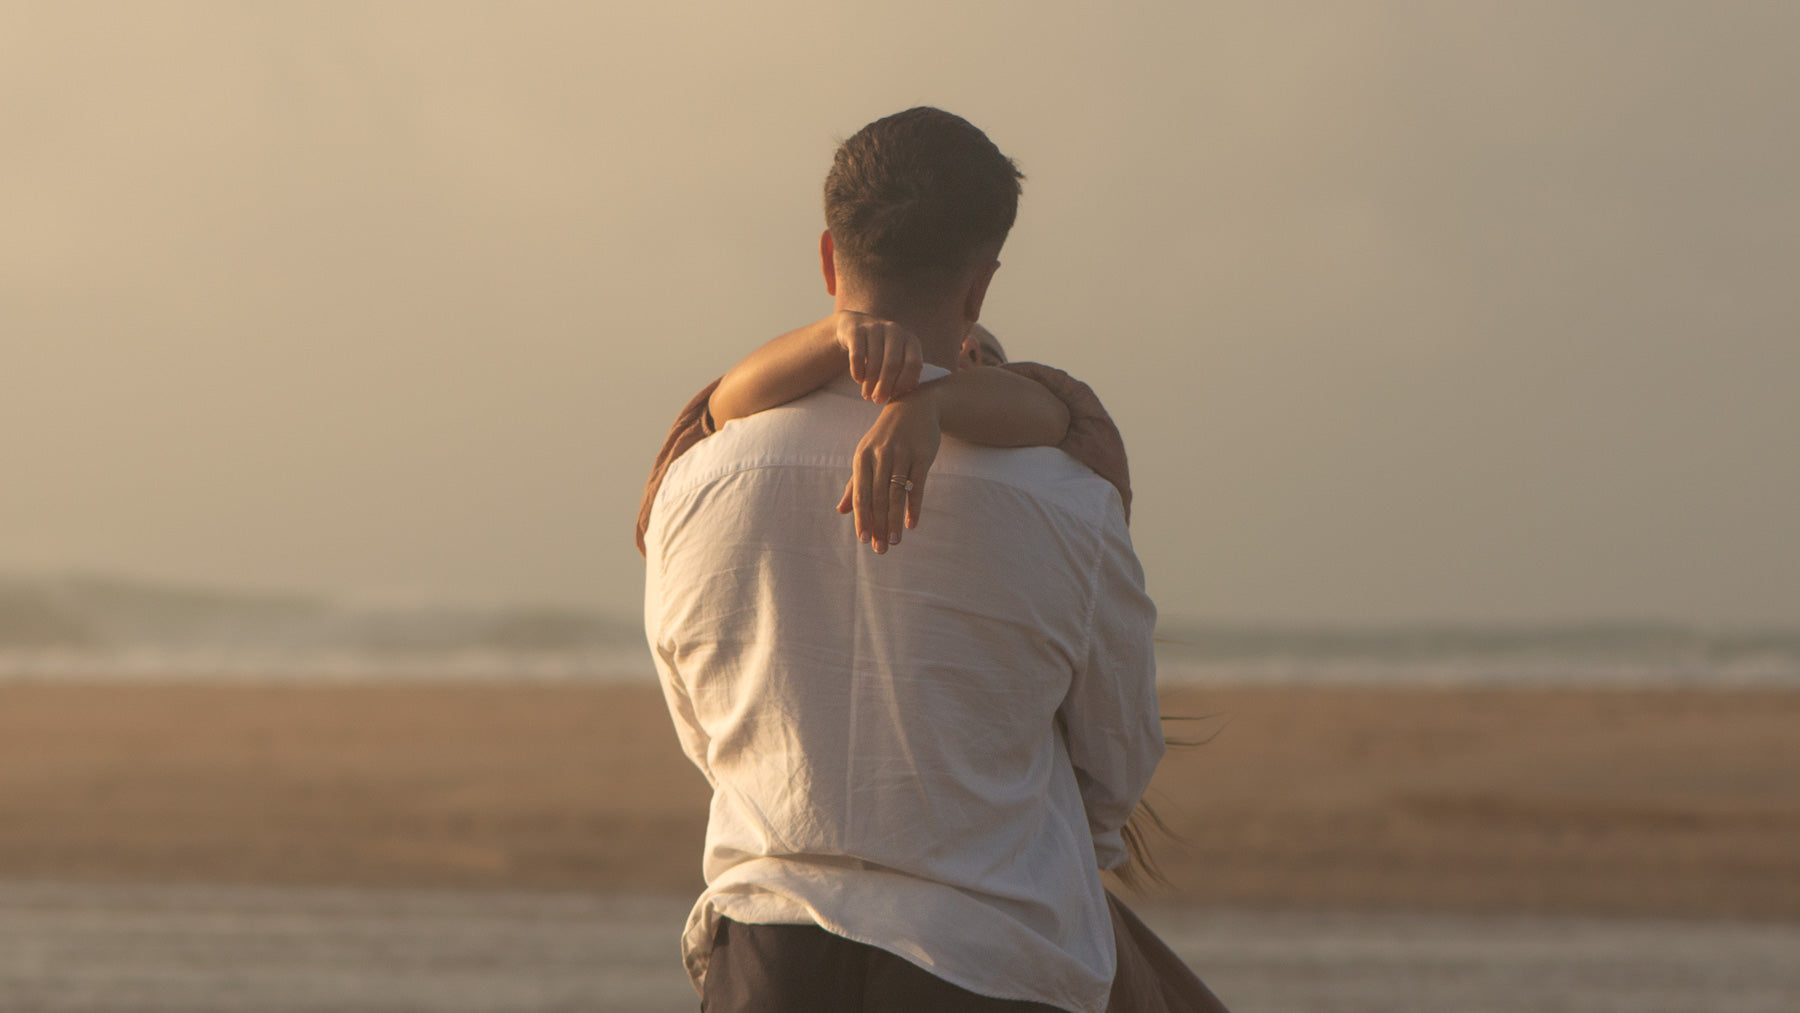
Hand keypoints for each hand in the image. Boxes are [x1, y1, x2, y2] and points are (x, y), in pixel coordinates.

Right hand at [835, 312, 923, 404]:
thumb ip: (907, 373)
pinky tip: (858, 380)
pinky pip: (857, 356)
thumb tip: (910, 388)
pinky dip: (858, 371)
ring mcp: (875, 328)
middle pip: (893, 364)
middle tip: (877, 400)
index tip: (894, 396)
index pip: (913, 364)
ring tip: (866, 395)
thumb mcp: (899, 359)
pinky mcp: (856, 330)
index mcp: (910, 340)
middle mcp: (895, 331)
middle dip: (884, 386)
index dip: (904, 382)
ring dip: (870, 382)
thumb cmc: (882, 351)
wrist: (857, 326)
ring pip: (874, 361)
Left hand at [837, 391, 941, 553]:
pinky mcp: (922, 455)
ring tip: (895, 542)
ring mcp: (902, 455)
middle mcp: (881, 456)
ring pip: (897, 494)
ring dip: (895, 521)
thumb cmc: (886, 438)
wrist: (914, 407)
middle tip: (880, 550)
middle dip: (879, 526)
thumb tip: (841, 511)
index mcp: (863, 458)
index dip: (862, 518)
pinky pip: (917, 485)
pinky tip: (912, 524)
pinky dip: (914, 506)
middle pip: (878, 498)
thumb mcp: (866, 456)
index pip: (861, 494)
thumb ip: (855, 485)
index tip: (863, 540)